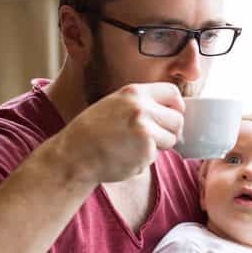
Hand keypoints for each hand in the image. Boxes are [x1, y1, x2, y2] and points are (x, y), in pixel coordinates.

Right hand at [60, 83, 184, 183]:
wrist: (74, 154)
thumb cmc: (93, 131)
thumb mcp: (116, 104)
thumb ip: (142, 103)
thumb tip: (174, 112)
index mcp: (134, 92)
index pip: (173, 93)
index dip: (176, 106)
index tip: (170, 116)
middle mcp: (141, 108)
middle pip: (177, 119)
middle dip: (170, 131)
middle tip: (152, 138)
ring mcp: (145, 130)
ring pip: (171, 139)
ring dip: (159, 146)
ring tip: (133, 146)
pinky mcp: (146, 151)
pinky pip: (157, 156)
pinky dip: (145, 159)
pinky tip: (126, 156)